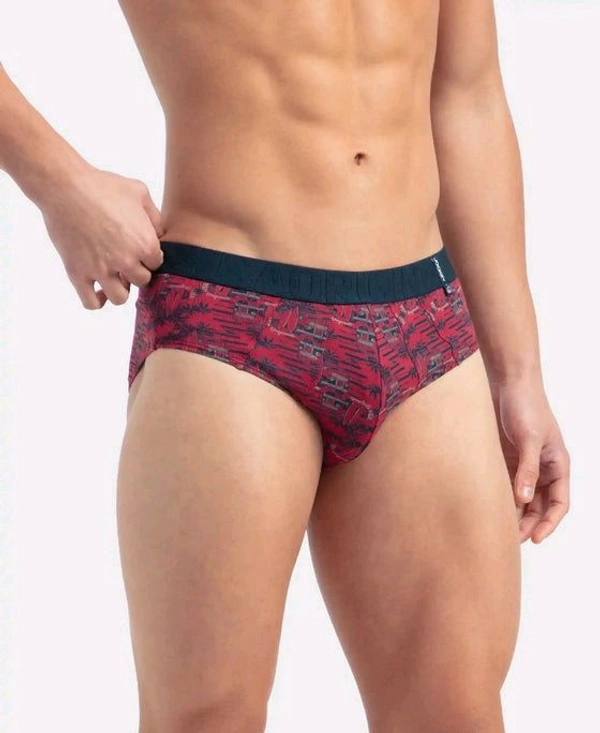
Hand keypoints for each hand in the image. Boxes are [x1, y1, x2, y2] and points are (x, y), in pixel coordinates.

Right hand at [41, 163, 164, 308]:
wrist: (64, 186)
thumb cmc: (102, 185)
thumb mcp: (139, 192)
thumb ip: (155, 217)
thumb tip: (160, 234)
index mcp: (144, 243)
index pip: (157, 264)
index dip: (148, 257)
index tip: (137, 249)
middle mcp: (126, 261)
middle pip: (142, 281)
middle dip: (136, 271)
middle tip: (124, 259)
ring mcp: (101, 270)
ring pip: (120, 298)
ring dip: (120, 289)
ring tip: (113, 275)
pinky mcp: (77, 273)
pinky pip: (91, 303)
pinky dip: (97, 300)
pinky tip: (98, 288)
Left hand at [491, 377, 569, 543]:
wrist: (507, 382)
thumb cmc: (526, 405)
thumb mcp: (529, 438)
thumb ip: (527, 468)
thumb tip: (523, 498)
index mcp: (557, 465)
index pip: (559, 503)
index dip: (550, 523)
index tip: (536, 539)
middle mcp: (542, 468)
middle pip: (538, 506)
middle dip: (528, 524)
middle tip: (510, 539)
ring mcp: (523, 465)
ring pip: (520, 498)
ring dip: (512, 513)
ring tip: (497, 528)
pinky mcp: (505, 460)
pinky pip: (504, 485)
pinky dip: (499, 498)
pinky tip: (487, 508)